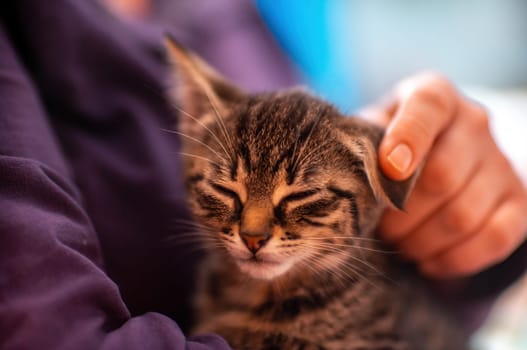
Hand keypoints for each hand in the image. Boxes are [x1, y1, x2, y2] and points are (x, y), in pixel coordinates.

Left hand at [362, 72, 526, 278]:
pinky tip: (428, 262)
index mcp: (434, 96)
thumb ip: (362, 144)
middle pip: (442, 175)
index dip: (409, 138)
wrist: (435, 156)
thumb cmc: (388, 144)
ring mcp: (500, 161)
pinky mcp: (517, 199)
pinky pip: (495, 238)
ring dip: (423, 241)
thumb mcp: (371, 132)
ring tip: (400, 245)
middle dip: (402, 213)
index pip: (427, 108)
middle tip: (380, 229)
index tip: (389, 169)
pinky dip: (456, 258)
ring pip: (464, 214)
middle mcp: (473, 122)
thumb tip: (349, 178)